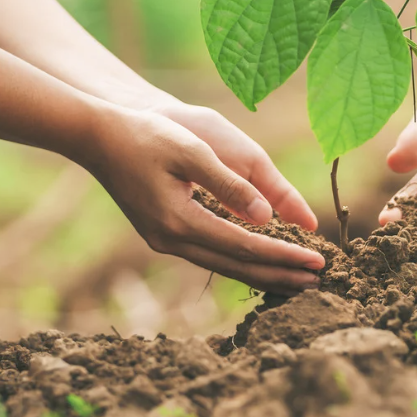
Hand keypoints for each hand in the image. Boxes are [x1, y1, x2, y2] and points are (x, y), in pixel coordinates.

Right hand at [85, 104, 324, 295]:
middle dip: (279, 274)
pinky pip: (210, 256)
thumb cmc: (147, 136)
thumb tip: (267, 216)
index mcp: (180, 220)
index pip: (245, 246)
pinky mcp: (162, 235)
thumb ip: (230, 185)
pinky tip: (258, 263)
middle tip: (318, 281)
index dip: (284, 255)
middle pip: (236, 266)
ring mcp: (164, 241)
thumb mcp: (192, 151)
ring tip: (295, 280)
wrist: (98, 138)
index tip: (317, 261)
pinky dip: (239, 261)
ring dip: (261, 273)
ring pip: (222, 266)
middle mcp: (171, 240)